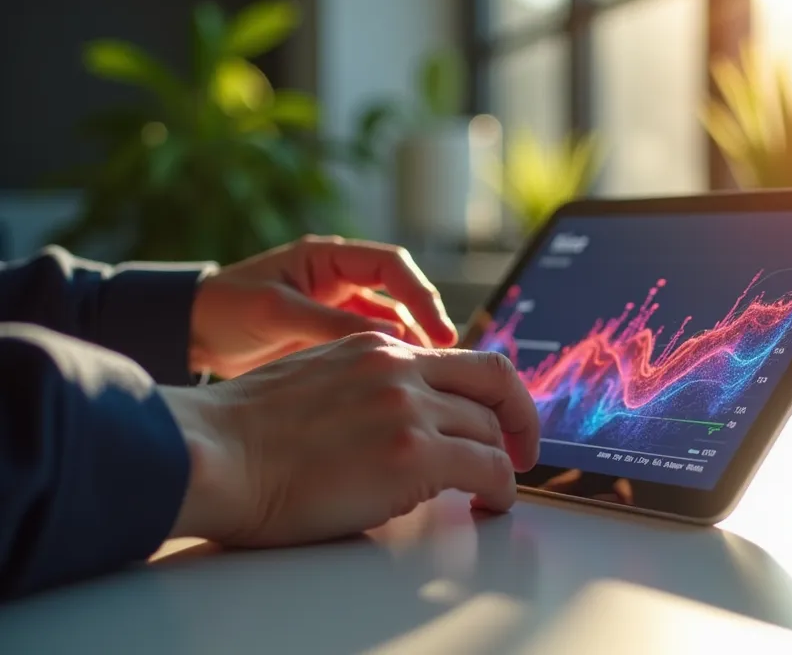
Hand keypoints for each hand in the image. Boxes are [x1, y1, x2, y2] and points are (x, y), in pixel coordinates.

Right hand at [161, 332, 539, 545]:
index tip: (502, 415)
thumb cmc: (240, 436)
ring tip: (497, 489)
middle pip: (492, 385)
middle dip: (516, 420)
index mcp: (374, 347)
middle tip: (522, 450)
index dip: (495, 389)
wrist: (209, 455)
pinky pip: (488, 469)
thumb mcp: (314, 380)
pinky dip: (502, 489)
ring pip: (491, 429)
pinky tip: (492, 505)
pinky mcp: (413, 454)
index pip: (461, 356)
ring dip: (503, 462)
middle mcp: (400, 367)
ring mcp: (408, 407)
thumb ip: (364, 385)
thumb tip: (399, 418)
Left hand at [190, 235, 458, 378]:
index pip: (392, 266)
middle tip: (445, 357)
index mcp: (329, 259)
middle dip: (426, 323)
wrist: (186, 336)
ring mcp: (337, 312)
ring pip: (392, 325)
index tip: (439, 330)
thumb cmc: (223, 310)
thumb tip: (393, 340)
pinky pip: (372, 350)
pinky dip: (388, 365)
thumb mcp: (277, 313)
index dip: (421, 294)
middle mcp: (340, 282)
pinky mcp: (331, 342)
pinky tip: (399, 387)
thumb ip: (332, 324)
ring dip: (410, 347)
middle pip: (402, 296)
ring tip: (427, 377)